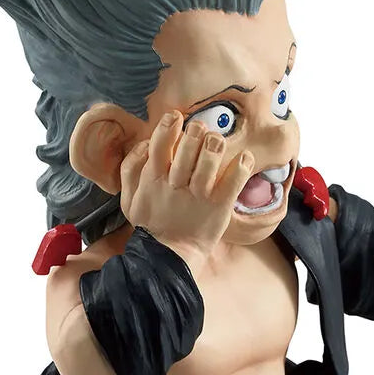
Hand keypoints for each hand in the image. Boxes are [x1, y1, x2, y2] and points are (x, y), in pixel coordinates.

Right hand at [119, 110, 254, 270]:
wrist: (169, 257)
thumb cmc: (150, 223)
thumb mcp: (129, 198)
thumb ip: (131, 168)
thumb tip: (144, 143)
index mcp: (153, 178)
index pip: (160, 142)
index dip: (169, 124)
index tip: (176, 117)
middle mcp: (176, 183)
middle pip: (189, 144)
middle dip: (197, 131)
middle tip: (201, 132)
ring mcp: (200, 194)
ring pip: (212, 156)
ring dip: (216, 143)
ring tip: (217, 144)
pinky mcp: (219, 205)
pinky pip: (234, 179)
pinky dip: (242, 164)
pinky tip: (244, 158)